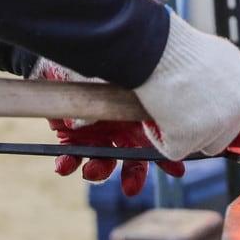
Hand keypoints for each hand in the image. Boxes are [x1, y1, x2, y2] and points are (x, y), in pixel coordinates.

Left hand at [29, 58, 184, 194]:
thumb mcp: (127, 73)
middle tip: (130, 188)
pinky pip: (71, 155)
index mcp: (141, 117)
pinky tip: (63, 166)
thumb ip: (139, 90)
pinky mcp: (71, 135)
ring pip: (102, 162)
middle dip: (133, 176)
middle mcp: (122, 128)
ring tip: (91, 172)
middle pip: (132, 160)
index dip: (169, 159)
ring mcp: (97, 133)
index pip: (159, 142)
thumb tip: (162, 99)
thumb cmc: (107, 57)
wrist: (70, 50)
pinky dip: (67, 163)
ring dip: (98, 171)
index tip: (176, 170)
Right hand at [134, 12, 239, 160]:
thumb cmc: (190, 52)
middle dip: (211, 134)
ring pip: (204, 146)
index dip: (239, 132)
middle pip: (228, 142)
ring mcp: (216, 127)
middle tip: (191, 112)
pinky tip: (160, 114)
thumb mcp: (231, 57)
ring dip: (188, 135)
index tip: (223, 128)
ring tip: (175, 105)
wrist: (157, 49)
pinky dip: (164, 139)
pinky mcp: (188, 139)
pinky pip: (176, 151)